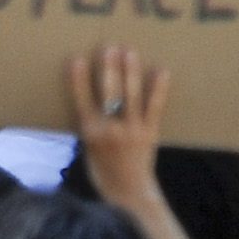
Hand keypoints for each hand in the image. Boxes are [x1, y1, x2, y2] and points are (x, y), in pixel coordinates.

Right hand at [65, 46, 172, 202]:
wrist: (128, 192)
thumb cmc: (102, 170)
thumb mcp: (87, 145)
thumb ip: (88, 122)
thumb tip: (89, 97)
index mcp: (90, 132)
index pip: (82, 100)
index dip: (79, 79)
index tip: (77, 59)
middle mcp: (110, 129)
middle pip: (109, 93)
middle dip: (109, 69)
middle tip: (109, 47)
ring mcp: (132, 130)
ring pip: (131, 96)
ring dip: (130, 72)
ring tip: (129, 52)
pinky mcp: (150, 132)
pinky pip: (155, 107)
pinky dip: (159, 88)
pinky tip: (161, 70)